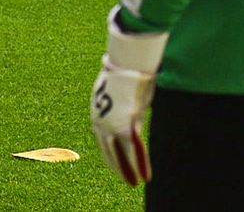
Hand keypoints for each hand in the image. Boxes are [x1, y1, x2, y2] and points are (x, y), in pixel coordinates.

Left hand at [90, 9, 168, 186]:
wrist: (127, 59)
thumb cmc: (127, 69)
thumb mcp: (122, 87)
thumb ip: (122, 98)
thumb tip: (122, 94)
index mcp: (98, 110)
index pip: (102, 138)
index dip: (110, 153)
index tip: (115, 164)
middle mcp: (101, 119)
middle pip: (109, 149)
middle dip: (118, 166)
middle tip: (125, 181)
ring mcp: (112, 123)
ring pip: (121, 154)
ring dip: (129, 170)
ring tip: (134, 184)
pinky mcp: (126, 124)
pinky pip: (134, 149)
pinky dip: (140, 164)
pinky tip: (145, 176)